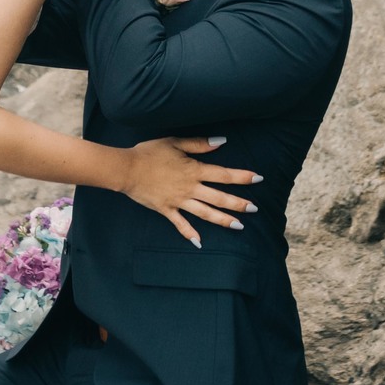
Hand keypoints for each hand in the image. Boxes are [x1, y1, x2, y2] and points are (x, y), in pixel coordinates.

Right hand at [121, 138, 259, 246]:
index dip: (242, 176)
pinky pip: (180, 224)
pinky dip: (190, 233)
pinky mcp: (166, 210)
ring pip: (205, 213)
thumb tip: (221, 142)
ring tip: (239, 226)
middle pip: (219, 197)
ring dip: (223, 220)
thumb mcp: (175, 142)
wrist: (126, 169)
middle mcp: (189, 188)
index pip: (223, 174)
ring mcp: (178, 201)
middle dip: (238, 203)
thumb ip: (199, 144)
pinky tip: (199, 243)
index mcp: (194, 170)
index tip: (258, 178)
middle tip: (254, 208)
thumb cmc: (150, 152)